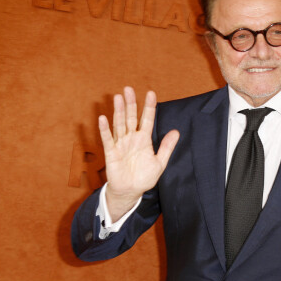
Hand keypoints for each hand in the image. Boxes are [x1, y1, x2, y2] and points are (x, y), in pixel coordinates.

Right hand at [99, 87, 178, 221]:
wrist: (131, 191)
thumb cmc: (144, 177)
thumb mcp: (160, 162)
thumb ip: (167, 147)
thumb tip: (176, 131)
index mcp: (144, 139)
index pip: (147, 119)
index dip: (149, 107)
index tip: (151, 93)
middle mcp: (131, 138)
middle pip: (131, 117)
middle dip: (130, 103)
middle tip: (128, 88)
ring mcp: (121, 144)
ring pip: (120, 124)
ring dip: (118, 111)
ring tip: (118, 97)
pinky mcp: (111, 153)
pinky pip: (108, 139)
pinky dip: (105, 129)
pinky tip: (103, 118)